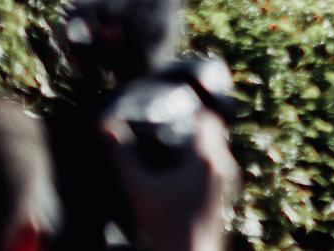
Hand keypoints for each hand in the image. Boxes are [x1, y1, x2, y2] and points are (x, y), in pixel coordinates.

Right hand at [102, 105, 236, 250]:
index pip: (206, 118)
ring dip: (200, 143)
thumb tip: (106, 126)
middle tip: (171, 124)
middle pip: (214, 131)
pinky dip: (205, 159)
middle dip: (195, 125)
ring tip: (175, 143)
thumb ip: (124, 156)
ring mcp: (227, 180)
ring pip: (218, 149)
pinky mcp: (226, 193)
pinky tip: (183, 170)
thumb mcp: (139, 189)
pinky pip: (219, 165)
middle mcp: (222, 164)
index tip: (172, 109)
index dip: (190, 111)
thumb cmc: (164, 224)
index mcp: (205, 157)